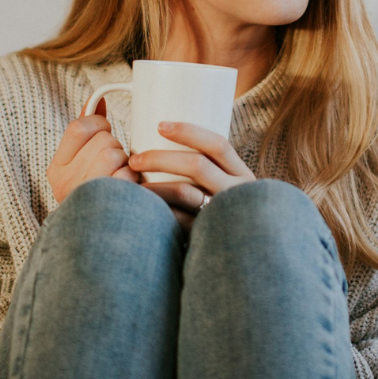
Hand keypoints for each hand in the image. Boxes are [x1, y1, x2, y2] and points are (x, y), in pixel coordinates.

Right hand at [46, 98, 139, 203]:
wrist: (100, 242)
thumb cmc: (97, 194)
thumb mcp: (82, 162)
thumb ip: (87, 130)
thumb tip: (97, 99)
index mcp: (56, 169)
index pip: (79, 127)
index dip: (100, 124)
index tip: (105, 132)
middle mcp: (65, 184)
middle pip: (103, 140)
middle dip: (116, 147)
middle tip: (115, 164)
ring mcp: (85, 197)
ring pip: (115, 154)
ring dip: (126, 163)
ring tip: (122, 177)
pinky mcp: (107, 208)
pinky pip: (127, 176)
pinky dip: (134, 180)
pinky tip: (130, 191)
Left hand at [127, 121, 255, 231]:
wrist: (245, 252)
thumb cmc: (227, 213)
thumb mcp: (229, 188)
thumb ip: (209, 173)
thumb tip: (165, 145)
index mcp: (241, 174)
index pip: (218, 145)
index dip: (189, 131)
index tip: (160, 125)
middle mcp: (237, 192)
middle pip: (197, 165)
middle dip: (160, 158)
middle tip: (134, 159)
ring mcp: (223, 214)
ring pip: (185, 192)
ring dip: (154, 185)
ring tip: (132, 184)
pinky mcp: (209, 235)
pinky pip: (179, 220)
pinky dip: (159, 211)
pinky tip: (142, 209)